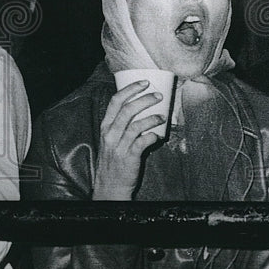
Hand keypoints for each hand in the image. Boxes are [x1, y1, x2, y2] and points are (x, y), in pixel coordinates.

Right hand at [91, 82, 164, 200]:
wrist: (110, 186)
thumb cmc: (113, 160)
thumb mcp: (111, 140)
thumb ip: (122, 126)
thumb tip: (144, 112)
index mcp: (105, 126)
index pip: (115, 101)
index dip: (130, 89)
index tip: (144, 82)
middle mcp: (110, 133)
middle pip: (127, 109)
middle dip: (144, 99)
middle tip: (158, 95)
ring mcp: (119, 145)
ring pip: (136, 124)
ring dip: (152, 118)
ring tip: (163, 116)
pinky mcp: (129, 157)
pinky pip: (143, 142)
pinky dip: (152, 136)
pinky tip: (159, 136)